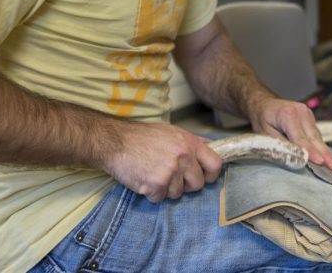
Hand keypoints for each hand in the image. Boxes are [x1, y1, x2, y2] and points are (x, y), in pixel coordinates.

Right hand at [104, 122, 223, 202]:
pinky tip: (144, 179)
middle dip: (185, 185)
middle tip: (171, 177)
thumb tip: (210, 148)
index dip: (210, 175)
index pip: (215, 164)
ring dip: (166, 189)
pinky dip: (152, 193)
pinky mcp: (156, 184)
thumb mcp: (172, 132)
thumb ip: (192, 142)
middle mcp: (183, 156)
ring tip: (153, 173)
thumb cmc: (142, 137)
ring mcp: (170, 171)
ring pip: (178, 194)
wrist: (115, 142)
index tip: (203, 177)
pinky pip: (160, 198)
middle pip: (197, 184)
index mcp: (189, 143)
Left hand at [249, 98, 331, 172]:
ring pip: (317, 138)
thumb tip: (295, 159)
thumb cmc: (263, 119)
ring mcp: (308, 114)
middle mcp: (301, 112)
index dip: (310, 151)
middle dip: (325, 155)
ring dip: (326, 153)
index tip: (320, 162)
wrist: (264, 103)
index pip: (300, 138)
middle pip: (313, 138)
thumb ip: (280, 145)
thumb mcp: (264, 134)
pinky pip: (316, 135)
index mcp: (288, 114)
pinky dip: (321, 147)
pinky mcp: (311, 119)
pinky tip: (328, 159)